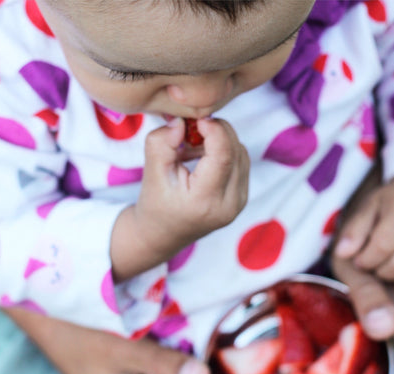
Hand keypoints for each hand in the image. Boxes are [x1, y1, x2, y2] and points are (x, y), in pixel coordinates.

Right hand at [137, 117, 248, 253]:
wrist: (162, 235)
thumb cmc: (155, 204)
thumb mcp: (151, 173)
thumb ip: (162, 143)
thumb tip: (181, 121)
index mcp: (205, 201)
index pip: (223, 155)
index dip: (214, 129)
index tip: (197, 119)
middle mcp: (228, 205)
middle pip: (236, 151)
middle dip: (217, 131)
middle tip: (191, 129)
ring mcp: (239, 204)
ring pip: (241, 153)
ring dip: (221, 140)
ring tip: (193, 146)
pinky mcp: (242, 199)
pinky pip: (241, 163)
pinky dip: (225, 151)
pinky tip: (203, 156)